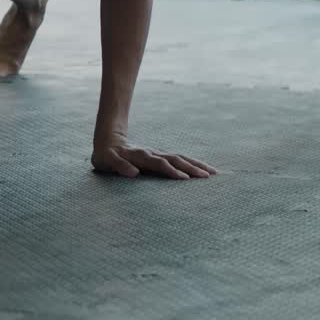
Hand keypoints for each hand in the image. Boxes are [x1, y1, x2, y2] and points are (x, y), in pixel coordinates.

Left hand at [92, 143, 216, 179]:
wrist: (109, 140)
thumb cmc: (106, 156)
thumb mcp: (106, 161)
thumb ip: (119, 166)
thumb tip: (134, 173)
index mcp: (140, 156)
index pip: (159, 164)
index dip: (171, 171)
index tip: (184, 179)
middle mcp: (152, 154)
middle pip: (174, 159)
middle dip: (190, 168)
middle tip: (207, 177)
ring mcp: (158, 153)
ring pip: (180, 157)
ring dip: (195, 164)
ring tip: (212, 173)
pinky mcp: (161, 156)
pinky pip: (179, 159)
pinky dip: (192, 164)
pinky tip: (203, 170)